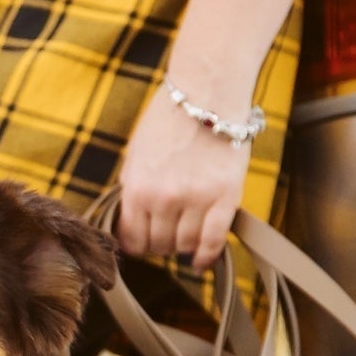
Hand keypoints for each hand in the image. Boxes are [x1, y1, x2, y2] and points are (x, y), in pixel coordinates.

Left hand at [116, 88, 250, 269]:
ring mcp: (195, 200)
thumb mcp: (136, 154)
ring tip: (185, 238)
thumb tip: (131, 220)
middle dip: (160, 245)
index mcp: (136, 188)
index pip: (131, 238)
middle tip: (166, 237)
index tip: (142, 244)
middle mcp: (163, 199)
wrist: (206, 94)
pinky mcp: (225, 198)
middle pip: (158, 245)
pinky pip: (213, 241)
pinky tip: (201, 261)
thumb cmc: (169, 119)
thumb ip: (133, 189)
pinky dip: (205, 256)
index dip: (136, 245)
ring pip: (184, 245)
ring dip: (182, 247)